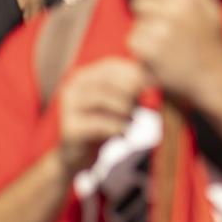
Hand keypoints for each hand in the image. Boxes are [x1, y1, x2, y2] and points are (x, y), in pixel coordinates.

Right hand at [56, 58, 149, 173]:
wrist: (76, 156)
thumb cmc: (101, 126)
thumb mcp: (115, 104)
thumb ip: (130, 90)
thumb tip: (154, 81)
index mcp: (83, 77)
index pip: (110, 65)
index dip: (133, 73)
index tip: (152, 85)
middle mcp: (72, 87)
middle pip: (108, 80)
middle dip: (130, 91)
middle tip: (142, 104)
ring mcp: (68, 107)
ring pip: (103, 99)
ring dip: (125, 109)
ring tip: (133, 120)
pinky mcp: (70, 127)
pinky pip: (100, 123)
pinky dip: (118, 127)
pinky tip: (125, 133)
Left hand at [127, 0, 221, 108]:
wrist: (212, 79)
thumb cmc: (210, 42)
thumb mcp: (212, 9)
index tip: (159, 0)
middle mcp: (174, 11)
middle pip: (140, 1)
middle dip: (148, 13)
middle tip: (165, 28)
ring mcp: (160, 31)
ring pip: (137, 22)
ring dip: (146, 32)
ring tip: (166, 44)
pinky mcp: (148, 51)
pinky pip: (134, 40)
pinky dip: (143, 49)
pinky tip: (159, 55)